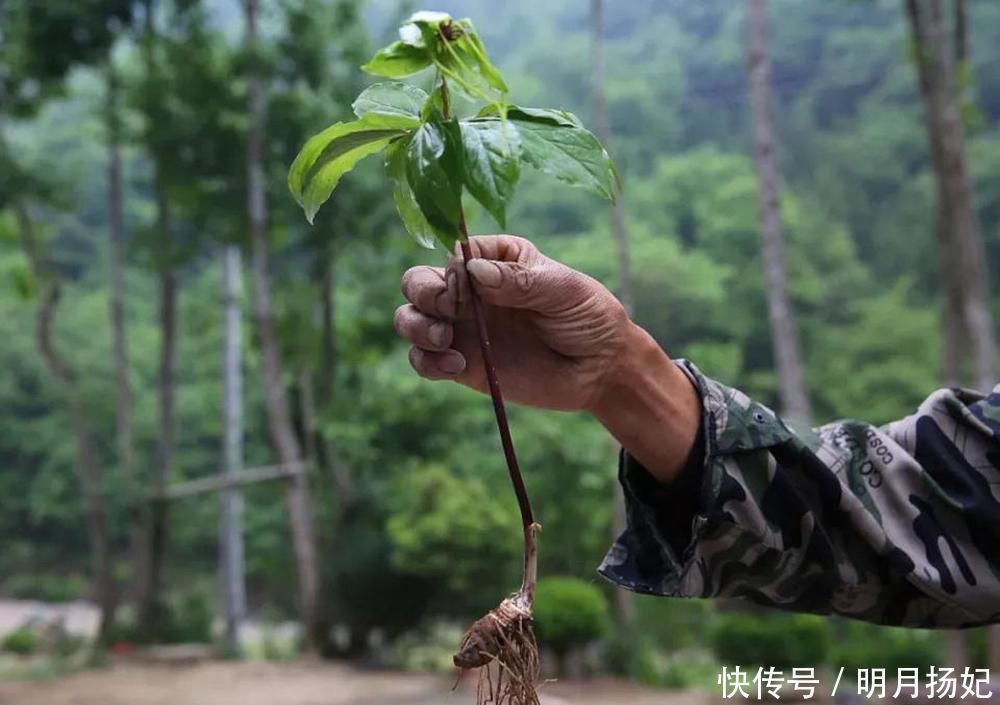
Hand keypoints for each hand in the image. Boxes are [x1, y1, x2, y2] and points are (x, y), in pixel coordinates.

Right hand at [395, 235, 700, 481]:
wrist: (602, 370)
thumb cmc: (589, 318)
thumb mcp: (564, 290)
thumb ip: (520, 280)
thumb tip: (474, 271)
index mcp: (495, 259)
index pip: (453, 254)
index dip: (451, 268)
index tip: (468, 284)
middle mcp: (471, 291)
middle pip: (418, 282)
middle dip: (422, 292)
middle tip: (447, 310)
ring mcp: (463, 328)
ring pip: (410, 318)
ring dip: (415, 326)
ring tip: (446, 339)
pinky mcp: (462, 365)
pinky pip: (423, 361)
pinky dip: (427, 362)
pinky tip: (456, 365)